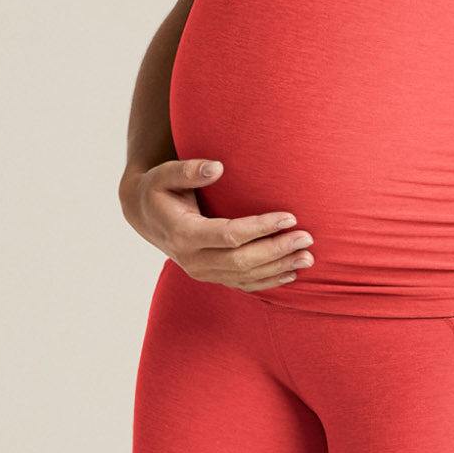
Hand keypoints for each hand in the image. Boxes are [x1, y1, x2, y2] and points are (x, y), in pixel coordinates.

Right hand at [119, 158, 313, 292]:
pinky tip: (291, 273)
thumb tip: (218, 168)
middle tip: (308, 238)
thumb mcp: (165, 174)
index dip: (262, 227)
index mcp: (184, 234)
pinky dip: (268, 281)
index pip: (230, 236)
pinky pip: (242, 284)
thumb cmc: (159, 188)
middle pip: (242, 261)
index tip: (290, 216)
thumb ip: (189, 169)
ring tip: (308, 257)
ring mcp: (201, 272)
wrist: (145, 214)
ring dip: (279, 267)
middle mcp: (192, 259)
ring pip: (245, 277)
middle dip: (277, 250)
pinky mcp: (210, 275)